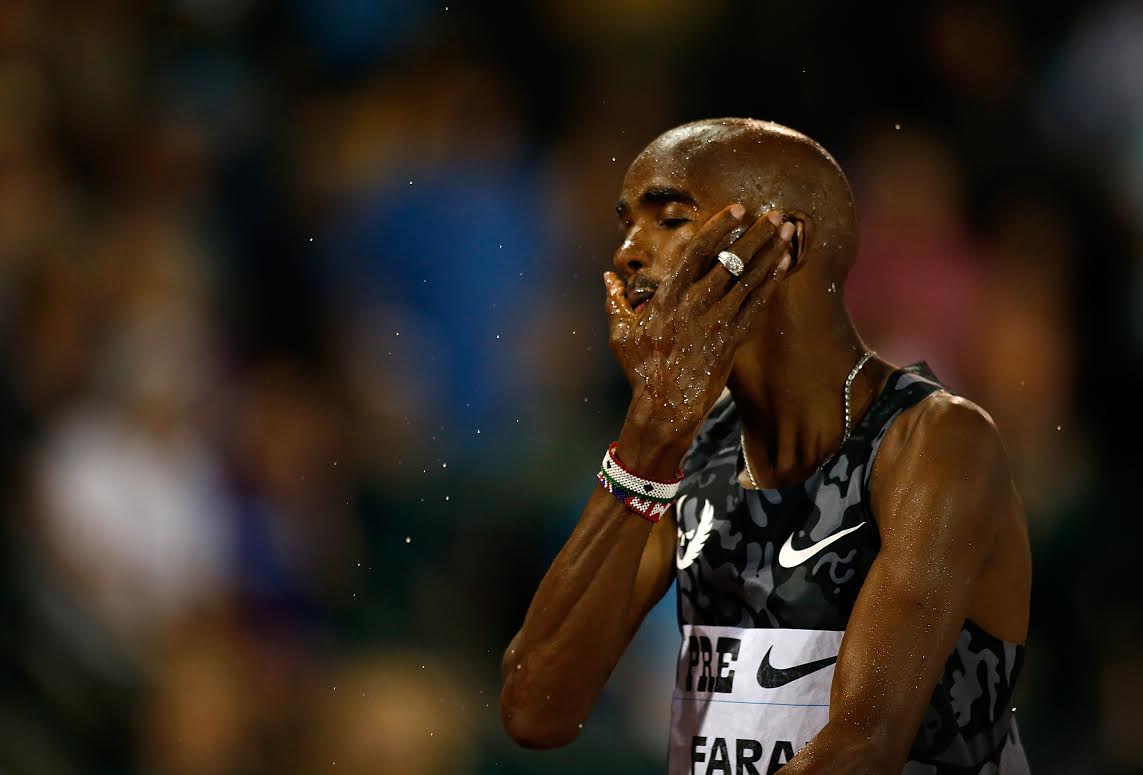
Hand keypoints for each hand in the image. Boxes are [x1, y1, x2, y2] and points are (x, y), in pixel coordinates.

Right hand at [604, 204, 794, 439]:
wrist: (664, 406)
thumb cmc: (641, 370)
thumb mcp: (621, 333)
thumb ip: (616, 301)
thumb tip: (607, 278)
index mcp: (668, 296)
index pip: (697, 251)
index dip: (719, 227)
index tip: (738, 210)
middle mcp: (695, 304)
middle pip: (731, 259)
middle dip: (755, 234)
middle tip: (775, 212)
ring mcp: (716, 322)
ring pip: (748, 278)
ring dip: (769, 251)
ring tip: (788, 230)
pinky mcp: (731, 340)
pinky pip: (756, 305)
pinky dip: (771, 282)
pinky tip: (783, 264)